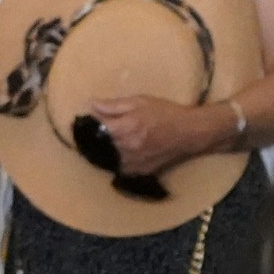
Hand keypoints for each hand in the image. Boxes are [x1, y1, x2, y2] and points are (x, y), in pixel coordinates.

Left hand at [89, 96, 223, 176]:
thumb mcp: (139, 102)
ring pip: (106, 159)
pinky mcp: (140, 171)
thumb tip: (91, 105)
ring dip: (101, 152)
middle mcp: (125, 148)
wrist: (190, 132)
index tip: (83, 120)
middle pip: (97, 146)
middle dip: (92, 139)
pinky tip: (116, 154)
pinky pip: (119, 168)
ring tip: (101, 144)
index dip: (87, 123)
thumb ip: (113, 106)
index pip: (94, 128)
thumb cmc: (165, 113)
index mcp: (124, 128)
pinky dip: (115, 161)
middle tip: (89, 133)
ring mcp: (132, 162)